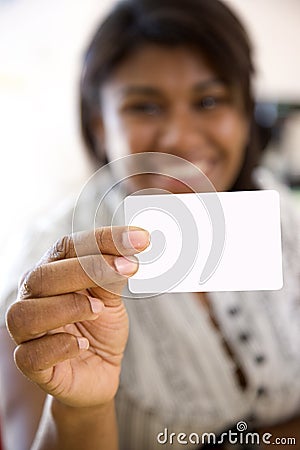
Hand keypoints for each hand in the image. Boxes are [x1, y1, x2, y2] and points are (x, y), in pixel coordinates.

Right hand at [6, 226, 148, 407]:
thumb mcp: (112, 298)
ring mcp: (27, 332)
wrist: (99, 369)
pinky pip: (30, 355)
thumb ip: (113, 276)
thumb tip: (132, 249)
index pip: (68, 247)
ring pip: (25, 314)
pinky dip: (60, 347)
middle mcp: (33, 297)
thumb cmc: (100, 328)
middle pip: (41, 276)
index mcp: (52, 272)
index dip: (103, 240)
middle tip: (124, 270)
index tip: (139, 239)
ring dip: (67, 308)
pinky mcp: (31, 364)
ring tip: (98, 310)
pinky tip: (82, 345)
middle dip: (85, 270)